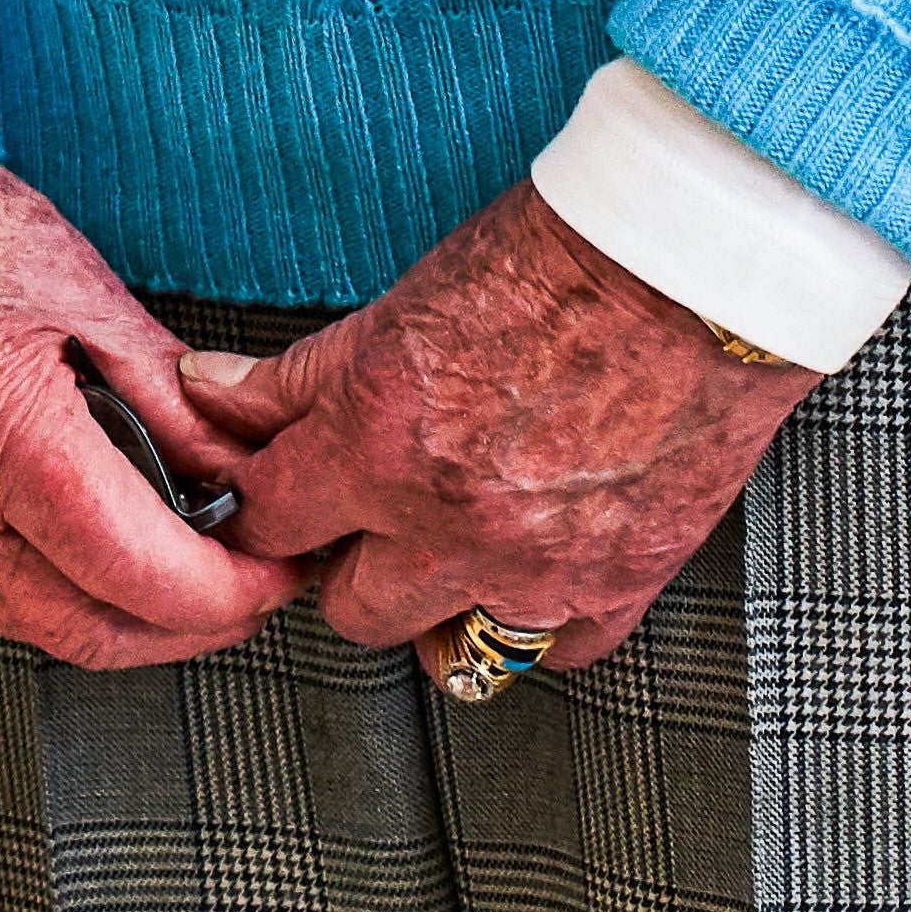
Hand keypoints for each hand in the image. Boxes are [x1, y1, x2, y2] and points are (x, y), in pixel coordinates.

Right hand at [0, 146, 292, 670]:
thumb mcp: (89, 296)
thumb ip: (176, 408)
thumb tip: (249, 483)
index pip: (137, 570)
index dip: (226, 592)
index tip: (275, 572)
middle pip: (91, 629)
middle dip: (188, 625)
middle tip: (246, 585)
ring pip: (35, 628)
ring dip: (119, 615)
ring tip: (176, 565)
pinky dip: (49, 588)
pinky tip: (85, 543)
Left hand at [211, 181, 812, 678]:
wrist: (699, 263)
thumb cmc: (559, 259)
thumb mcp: (402, 304)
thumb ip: (301, 374)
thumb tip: (211, 390)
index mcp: (381, 443)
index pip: (271, 517)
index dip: (261, 505)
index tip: (273, 496)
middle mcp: (451, 524)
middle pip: (350, 607)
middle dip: (348, 565)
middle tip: (365, 520)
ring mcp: (539, 568)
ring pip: (446, 650)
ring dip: (437, 605)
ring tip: (447, 549)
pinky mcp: (620, 582)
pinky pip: (555, 653)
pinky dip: (539, 619)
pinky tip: (533, 564)